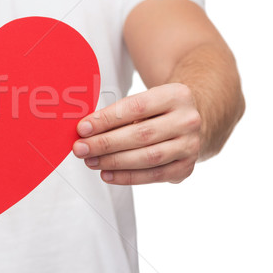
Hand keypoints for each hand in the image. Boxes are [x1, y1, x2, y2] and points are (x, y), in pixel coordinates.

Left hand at [72, 83, 201, 184]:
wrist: (190, 121)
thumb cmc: (158, 109)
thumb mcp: (145, 100)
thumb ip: (119, 112)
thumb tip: (86, 129)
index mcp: (177, 95)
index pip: (136, 107)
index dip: (106, 119)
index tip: (83, 128)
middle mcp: (188, 120)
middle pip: (141, 135)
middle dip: (106, 144)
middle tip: (82, 148)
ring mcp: (190, 146)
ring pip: (148, 157)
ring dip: (114, 162)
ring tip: (91, 161)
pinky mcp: (186, 167)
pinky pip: (153, 176)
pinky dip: (127, 177)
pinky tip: (107, 174)